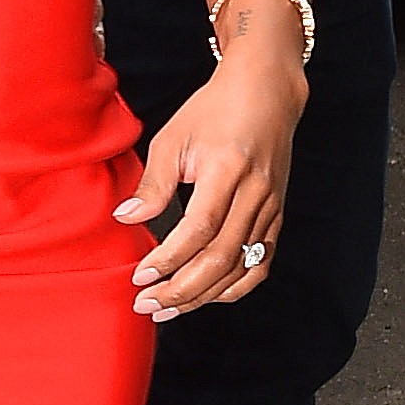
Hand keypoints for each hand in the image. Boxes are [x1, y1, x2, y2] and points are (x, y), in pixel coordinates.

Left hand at [115, 41, 303, 317]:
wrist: (265, 96)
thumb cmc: (212, 112)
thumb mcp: (174, 138)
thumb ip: (153, 183)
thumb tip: (126, 219)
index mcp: (227, 170)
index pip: (199, 229)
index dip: (169, 258)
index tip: (140, 276)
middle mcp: (255, 193)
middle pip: (221, 257)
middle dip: (181, 289)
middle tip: (147, 304)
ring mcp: (271, 208)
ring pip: (241, 267)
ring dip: (203, 295)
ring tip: (168, 308)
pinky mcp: (278, 216)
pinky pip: (261, 263)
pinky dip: (236, 287)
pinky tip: (208, 296)